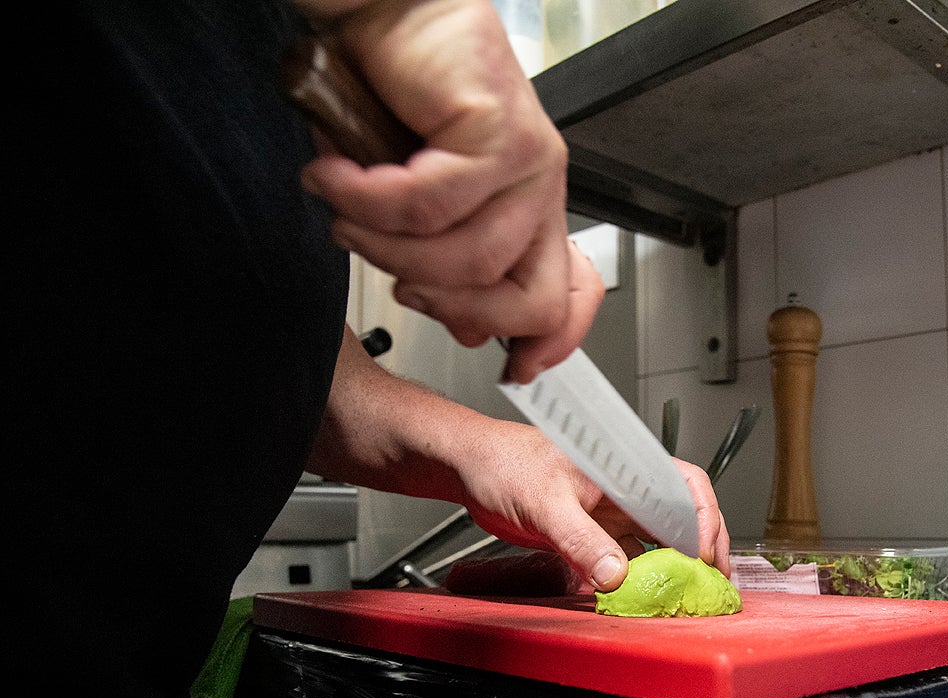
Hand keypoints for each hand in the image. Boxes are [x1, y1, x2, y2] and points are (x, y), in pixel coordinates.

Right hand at [294, 0, 600, 381]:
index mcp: (528, 210)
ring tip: (347, 210)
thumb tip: (450, 317)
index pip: (568, 294)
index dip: (550, 342)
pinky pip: (429, 204)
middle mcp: (539, 189)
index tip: (519, 370)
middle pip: (523, 299)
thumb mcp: (416, 203)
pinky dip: (366, 198)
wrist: (382, 11)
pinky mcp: (500, 131)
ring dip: (385, 247)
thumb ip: (438, 260)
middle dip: (448, 308)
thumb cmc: (392, 97)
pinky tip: (337, 173)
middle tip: (395, 280)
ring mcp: (528, 162)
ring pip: (466, 258)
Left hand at [456, 423, 730, 590]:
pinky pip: (628, 557)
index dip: (703, 520)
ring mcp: (611, 511)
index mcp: (624, 465)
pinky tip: (647, 596)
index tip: (703, 555)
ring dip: (675, 567)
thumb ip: (580, 539)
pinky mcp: (594, 532)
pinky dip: (640, 577)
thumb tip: (615, 573)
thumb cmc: (505, 463)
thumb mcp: (545, 503)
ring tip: (691, 595)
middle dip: (703, 548)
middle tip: (716, 583)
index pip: (684, 486)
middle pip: (682, 515)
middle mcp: (625, 487)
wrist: (472, 469)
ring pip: (659, 539)